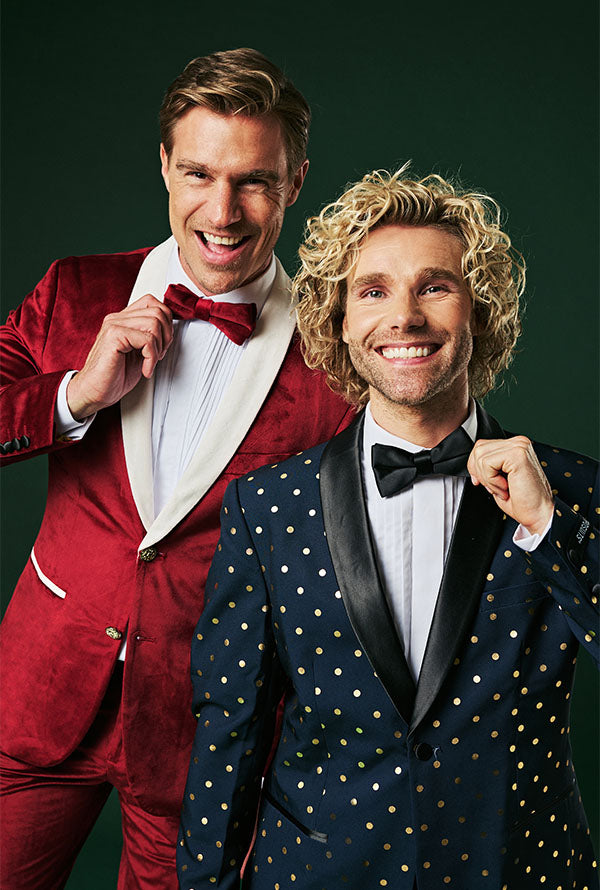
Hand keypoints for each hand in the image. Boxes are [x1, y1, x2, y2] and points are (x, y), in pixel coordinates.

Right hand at [67, 295, 172, 419]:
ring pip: (154, 323)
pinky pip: (147, 339)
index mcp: (123, 320)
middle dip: (167, 336)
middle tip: (159, 355)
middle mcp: (117, 319)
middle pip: (158, 311)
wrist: (94, 392)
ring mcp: (114, 325)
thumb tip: (169, 330)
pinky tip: (145, 370)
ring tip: (150, 362)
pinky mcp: (114, 336)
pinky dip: (152, 358)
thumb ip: (151, 338)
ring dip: (159, 348)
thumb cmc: (114, 376)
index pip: (153, 303)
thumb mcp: (139, 353)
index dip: (166, 322)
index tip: (163, 344)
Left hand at [467, 436, 553, 535]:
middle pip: (478, 449)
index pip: (481, 446)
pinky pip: (487, 464)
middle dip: (480, 473)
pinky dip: (492, 481)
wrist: (539, 514)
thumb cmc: (522, 500)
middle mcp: (518, 442)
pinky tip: (506, 487)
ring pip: (480, 457)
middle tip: (496, 487)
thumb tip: (472, 462)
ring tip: (503, 488)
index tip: (483, 482)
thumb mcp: (498, 478)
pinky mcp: (517, 454)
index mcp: (515, 446)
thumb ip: (487, 465)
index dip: (476, 467)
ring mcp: (519, 446)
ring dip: (487, 479)